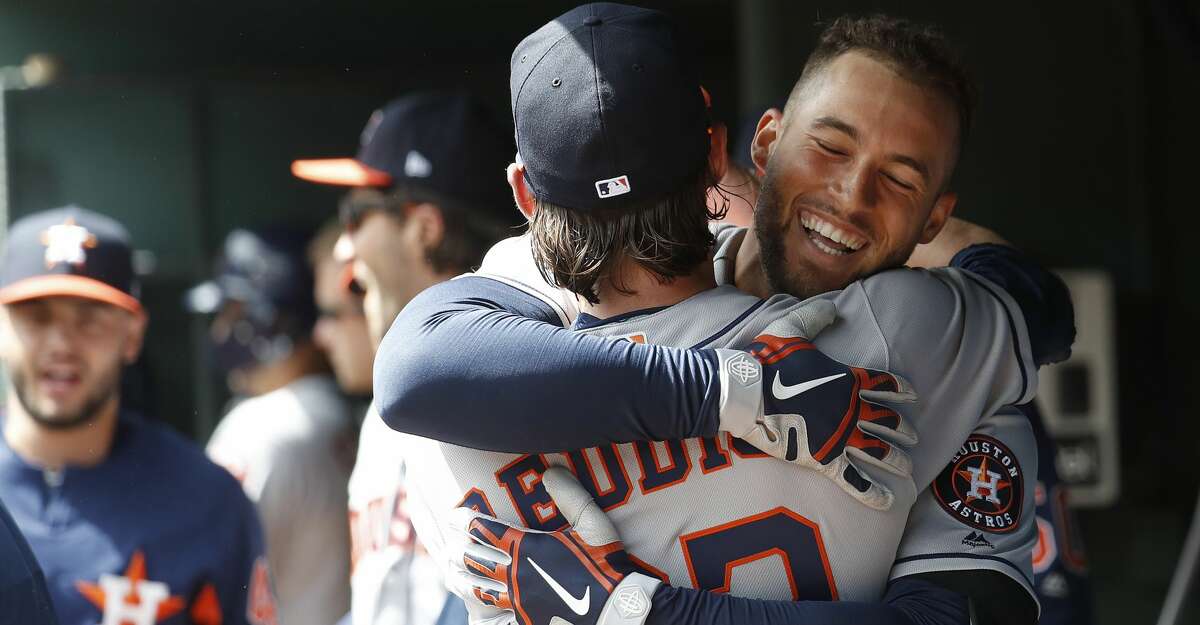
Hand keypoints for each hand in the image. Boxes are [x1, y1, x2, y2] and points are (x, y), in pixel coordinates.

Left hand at [445, 468, 660, 624]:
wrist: (614, 610)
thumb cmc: (605, 562)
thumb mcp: (592, 523)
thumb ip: (570, 494)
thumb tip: (550, 471)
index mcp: (527, 547)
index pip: (485, 530)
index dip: (465, 521)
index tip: (452, 515)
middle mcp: (515, 573)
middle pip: (473, 560)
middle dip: (456, 549)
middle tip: (446, 543)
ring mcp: (517, 600)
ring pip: (476, 589)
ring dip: (460, 578)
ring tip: (450, 572)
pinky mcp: (524, 620)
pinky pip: (493, 614)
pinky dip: (479, 606)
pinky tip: (473, 605)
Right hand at [715, 299, 918, 509]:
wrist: (747, 393)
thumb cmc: (767, 361)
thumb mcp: (791, 328)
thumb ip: (815, 317)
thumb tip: (834, 308)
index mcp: (847, 379)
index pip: (885, 383)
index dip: (901, 389)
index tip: (913, 395)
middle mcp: (851, 409)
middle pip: (888, 420)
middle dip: (903, 429)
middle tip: (913, 437)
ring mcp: (840, 435)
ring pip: (879, 451)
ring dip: (896, 459)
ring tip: (907, 467)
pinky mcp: (825, 458)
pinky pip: (855, 479)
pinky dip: (872, 492)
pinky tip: (888, 500)